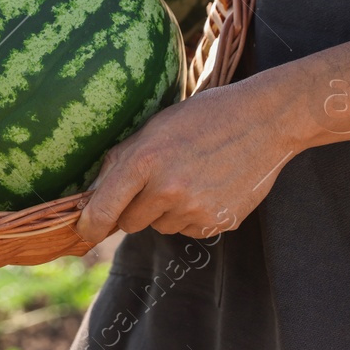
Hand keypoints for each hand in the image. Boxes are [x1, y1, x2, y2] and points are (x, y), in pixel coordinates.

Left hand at [74, 78, 302, 243]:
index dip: (89, 225)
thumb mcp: (156, 127)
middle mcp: (168, 189)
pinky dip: (192, 215)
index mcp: (146, 160)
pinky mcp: (218, 223)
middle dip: (134, 208)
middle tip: (157, 181)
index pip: (103, 208)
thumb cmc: (204, 117)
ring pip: (160, 227)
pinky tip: (209, 186)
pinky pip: (188, 230)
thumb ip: (121, 160)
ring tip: (191, 177)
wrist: (264, 121)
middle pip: (130, 223)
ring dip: (166, 211)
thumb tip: (92, 193)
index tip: (85, 231)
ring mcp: (195, 209)